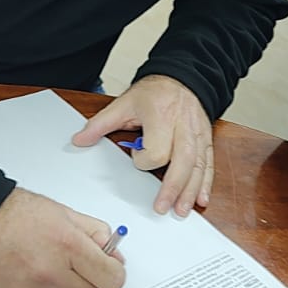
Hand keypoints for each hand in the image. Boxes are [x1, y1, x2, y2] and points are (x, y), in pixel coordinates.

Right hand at [0, 188, 124, 287]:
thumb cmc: (13, 214)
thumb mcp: (62, 212)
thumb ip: (94, 232)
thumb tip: (114, 253)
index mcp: (69, 244)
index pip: (112, 277)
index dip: (113, 274)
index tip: (108, 269)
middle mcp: (53, 270)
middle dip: (93, 287)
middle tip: (81, 271)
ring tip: (49, 269)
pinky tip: (30, 274)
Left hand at [72, 75, 212, 217]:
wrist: (181, 77)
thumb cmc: (154, 92)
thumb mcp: (123, 103)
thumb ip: (100, 124)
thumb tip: (79, 140)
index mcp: (161, 116)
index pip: (157, 150)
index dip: (143, 159)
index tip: (136, 154)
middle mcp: (182, 126)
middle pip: (182, 162)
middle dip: (173, 187)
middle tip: (162, 207)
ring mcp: (196, 133)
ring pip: (197, 166)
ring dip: (190, 190)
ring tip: (181, 210)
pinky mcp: (205, 139)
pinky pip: (208, 163)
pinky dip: (205, 182)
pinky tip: (201, 198)